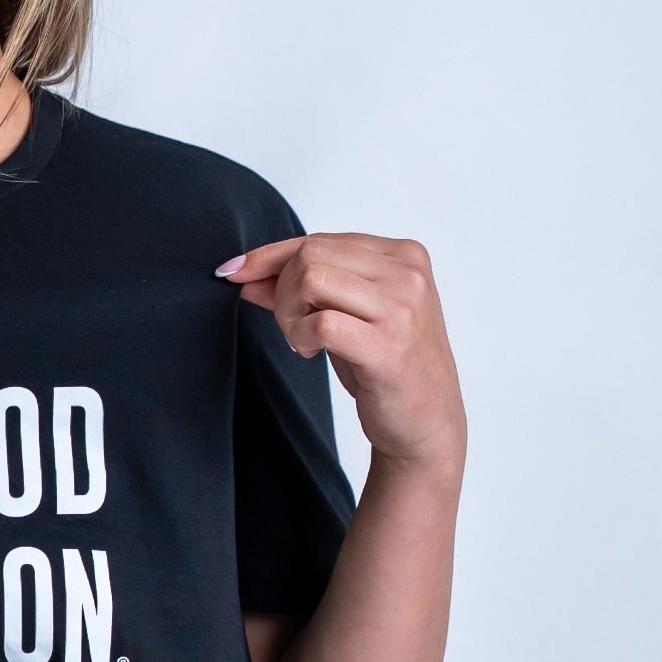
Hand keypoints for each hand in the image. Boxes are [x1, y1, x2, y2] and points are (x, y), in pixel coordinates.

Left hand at [218, 233, 464, 474]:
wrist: (427, 421)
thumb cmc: (385, 365)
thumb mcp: (344, 315)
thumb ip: (302, 290)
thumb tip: (245, 275)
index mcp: (403, 255)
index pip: (319, 239)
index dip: (269, 256)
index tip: (234, 271)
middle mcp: (407, 275)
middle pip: (310, 255)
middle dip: (281, 290)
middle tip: (290, 326)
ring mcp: (403, 309)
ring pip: (312, 280)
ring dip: (289, 313)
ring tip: (300, 339)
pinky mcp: (390, 347)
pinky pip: (320, 323)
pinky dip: (300, 336)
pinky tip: (308, 351)